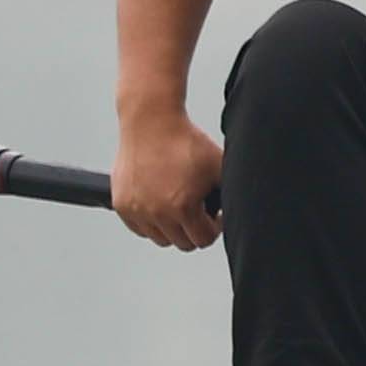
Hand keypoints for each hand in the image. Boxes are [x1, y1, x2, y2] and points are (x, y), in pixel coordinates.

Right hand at [114, 108, 224, 248]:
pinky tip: (161, 203)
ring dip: (172, 228)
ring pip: (160, 238)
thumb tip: (242, 208)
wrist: (151, 122)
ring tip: (179, 205)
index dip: (214, 228)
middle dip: (194, 229)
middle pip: (182, 243)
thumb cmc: (184, 141)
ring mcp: (136, 210)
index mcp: (182, 207)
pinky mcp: (122, 204)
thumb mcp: (219, 165)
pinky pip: (140, 228)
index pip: (203, 240)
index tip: (214, 216)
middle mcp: (156, 212)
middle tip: (199, 210)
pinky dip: (151, 222)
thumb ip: (231, 191)